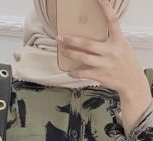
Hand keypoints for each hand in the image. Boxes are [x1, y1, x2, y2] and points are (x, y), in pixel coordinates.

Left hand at [58, 0, 150, 131]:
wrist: (131, 81)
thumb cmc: (125, 62)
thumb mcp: (122, 46)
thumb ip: (111, 40)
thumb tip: (95, 36)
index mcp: (118, 40)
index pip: (112, 21)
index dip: (105, 8)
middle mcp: (111, 50)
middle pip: (88, 43)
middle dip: (72, 40)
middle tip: (60, 37)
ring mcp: (105, 63)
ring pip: (82, 57)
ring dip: (70, 54)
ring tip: (62, 51)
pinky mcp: (100, 75)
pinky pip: (82, 72)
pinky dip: (74, 72)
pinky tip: (69, 71)